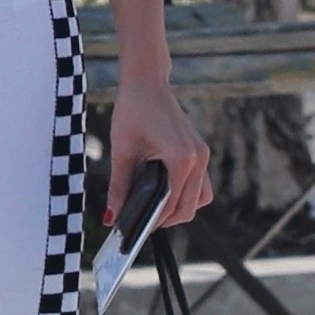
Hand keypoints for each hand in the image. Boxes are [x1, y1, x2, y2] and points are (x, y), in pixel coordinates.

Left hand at [106, 75, 211, 231]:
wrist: (146, 83)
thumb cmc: (132, 111)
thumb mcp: (122, 151)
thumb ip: (119, 187)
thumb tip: (112, 217)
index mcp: (182, 158)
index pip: (174, 204)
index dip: (156, 221)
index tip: (136, 231)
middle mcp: (199, 158)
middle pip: (192, 205)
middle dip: (169, 219)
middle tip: (143, 223)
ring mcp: (203, 154)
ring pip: (201, 196)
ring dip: (181, 207)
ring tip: (154, 210)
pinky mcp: (200, 150)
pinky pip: (199, 182)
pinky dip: (185, 193)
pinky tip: (162, 193)